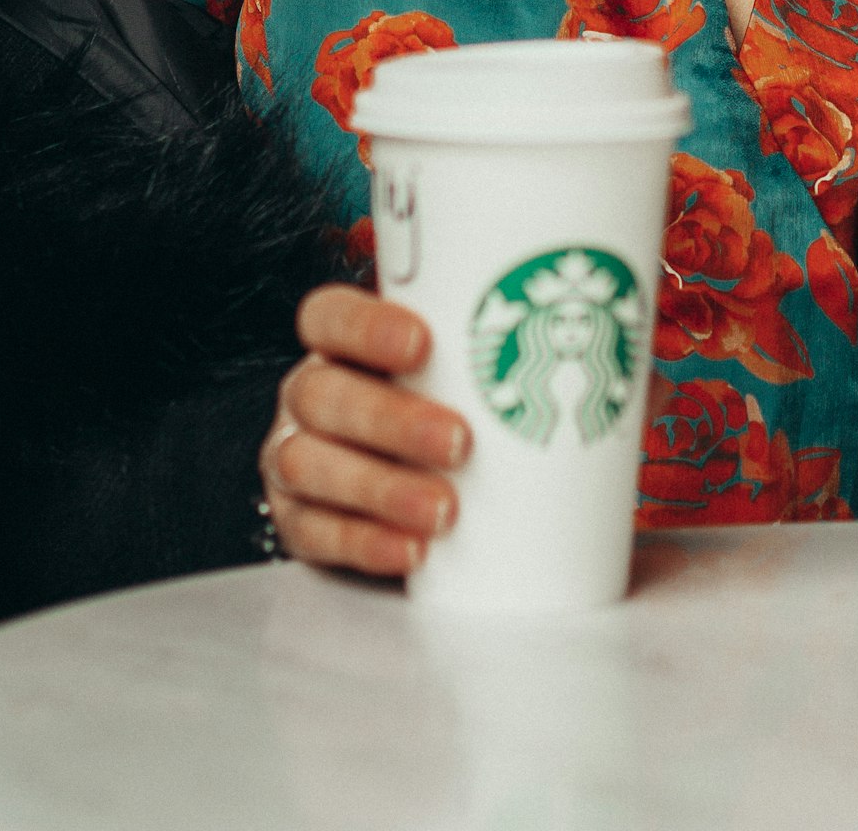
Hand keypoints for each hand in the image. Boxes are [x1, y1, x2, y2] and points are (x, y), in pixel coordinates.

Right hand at [259, 283, 471, 578]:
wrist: (425, 501)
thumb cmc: (451, 411)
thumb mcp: (460, 368)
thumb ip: (482, 341)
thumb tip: (559, 309)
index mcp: (342, 346)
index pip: (329, 317)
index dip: (366, 327)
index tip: (422, 344)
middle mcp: (311, 396)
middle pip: (322, 395)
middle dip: (391, 420)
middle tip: (457, 442)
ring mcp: (297, 459)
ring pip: (308, 465)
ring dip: (380, 488)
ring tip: (442, 510)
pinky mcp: (299, 523)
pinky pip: (315, 533)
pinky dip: (365, 543)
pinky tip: (411, 549)